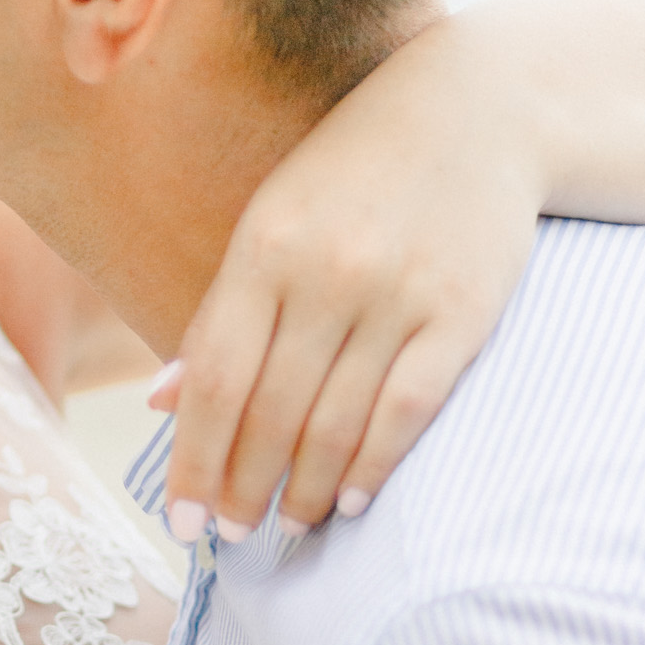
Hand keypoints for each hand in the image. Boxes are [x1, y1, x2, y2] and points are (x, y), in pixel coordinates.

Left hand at [161, 28, 544, 538]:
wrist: (481, 107)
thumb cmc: (354, 173)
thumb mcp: (273, 219)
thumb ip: (222, 311)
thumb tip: (163, 401)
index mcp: (264, 248)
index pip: (215, 381)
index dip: (194, 463)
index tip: (183, 524)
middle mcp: (326, 273)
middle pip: (270, 413)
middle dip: (244, 489)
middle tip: (233, 537)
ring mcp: (396, 294)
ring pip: (337, 423)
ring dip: (306, 490)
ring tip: (288, 525)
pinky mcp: (461, 312)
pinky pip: (407, 410)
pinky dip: (376, 466)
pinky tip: (355, 501)